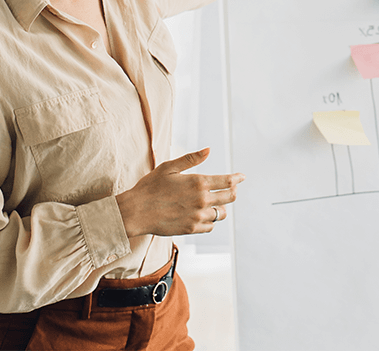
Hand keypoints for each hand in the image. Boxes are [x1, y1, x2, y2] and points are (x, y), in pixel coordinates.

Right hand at [115, 148, 244, 236]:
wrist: (136, 212)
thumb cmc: (150, 187)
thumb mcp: (170, 167)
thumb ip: (192, 159)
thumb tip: (209, 150)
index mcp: (198, 183)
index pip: (227, 181)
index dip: (237, 178)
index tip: (242, 177)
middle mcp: (202, 201)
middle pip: (229, 198)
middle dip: (233, 192)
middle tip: (232, 188)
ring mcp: (197, 217)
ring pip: (220, 214)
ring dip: (221, 207)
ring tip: (217, 203)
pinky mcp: (191, 229)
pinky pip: (210, 227)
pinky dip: (210, 221)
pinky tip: (204, 215)